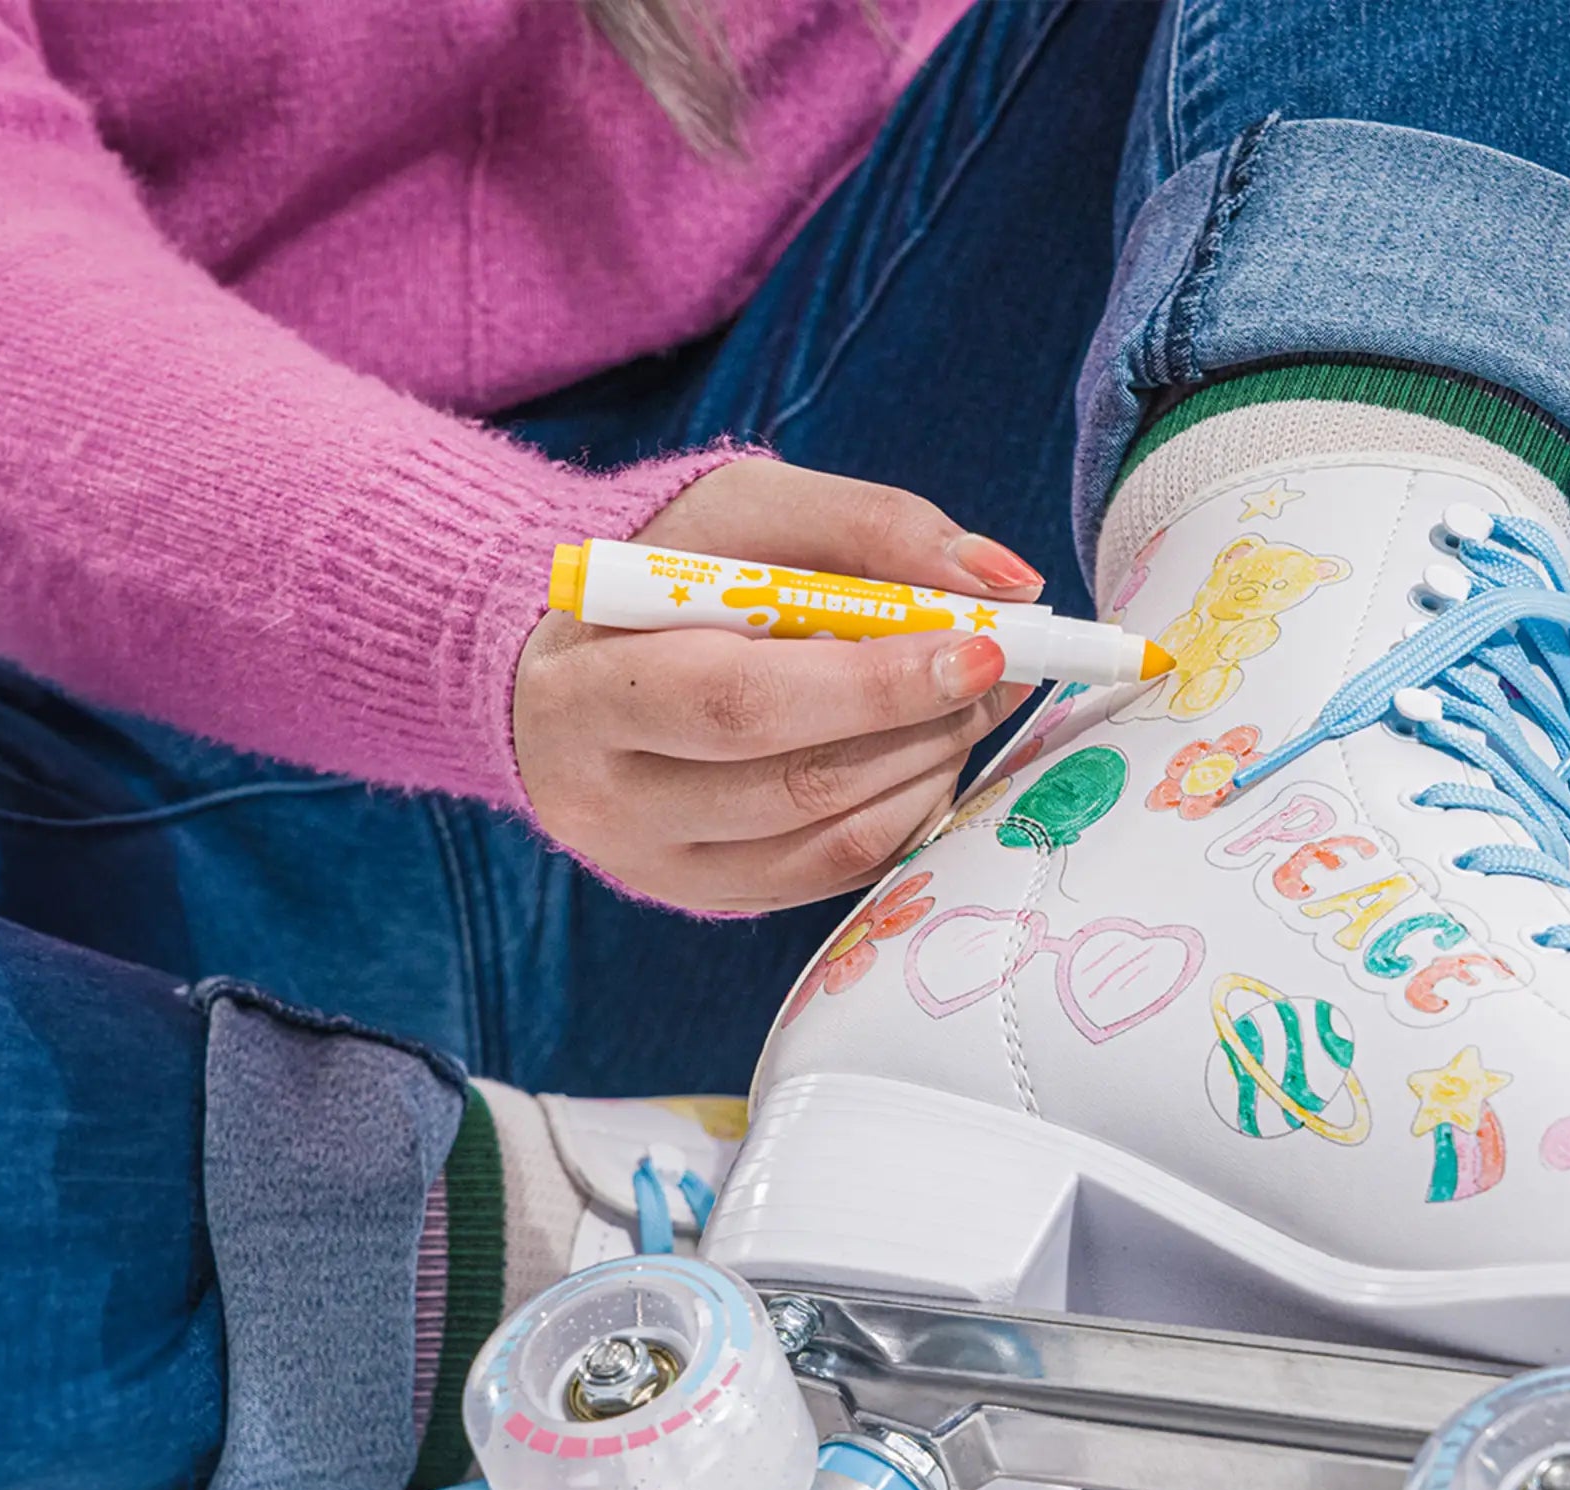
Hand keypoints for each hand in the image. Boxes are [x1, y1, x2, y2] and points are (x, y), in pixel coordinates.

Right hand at [513, 459, 1043, 911]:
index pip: (744, 702)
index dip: (876, 683)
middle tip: (997, 671)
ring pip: (830, 843)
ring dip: (929, 771)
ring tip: (964, 705)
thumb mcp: (740, 511)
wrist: (565, 667)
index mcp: (589, 693)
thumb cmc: (658, 576)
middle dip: (924, 726)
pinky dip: (903, 813)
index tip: (980, 645)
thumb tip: (1004, 582)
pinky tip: (919, 755)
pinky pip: (835, 876)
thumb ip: (868, 528)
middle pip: (797, 786)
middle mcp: (607, 803)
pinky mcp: (704, 897)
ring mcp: (656, 867)